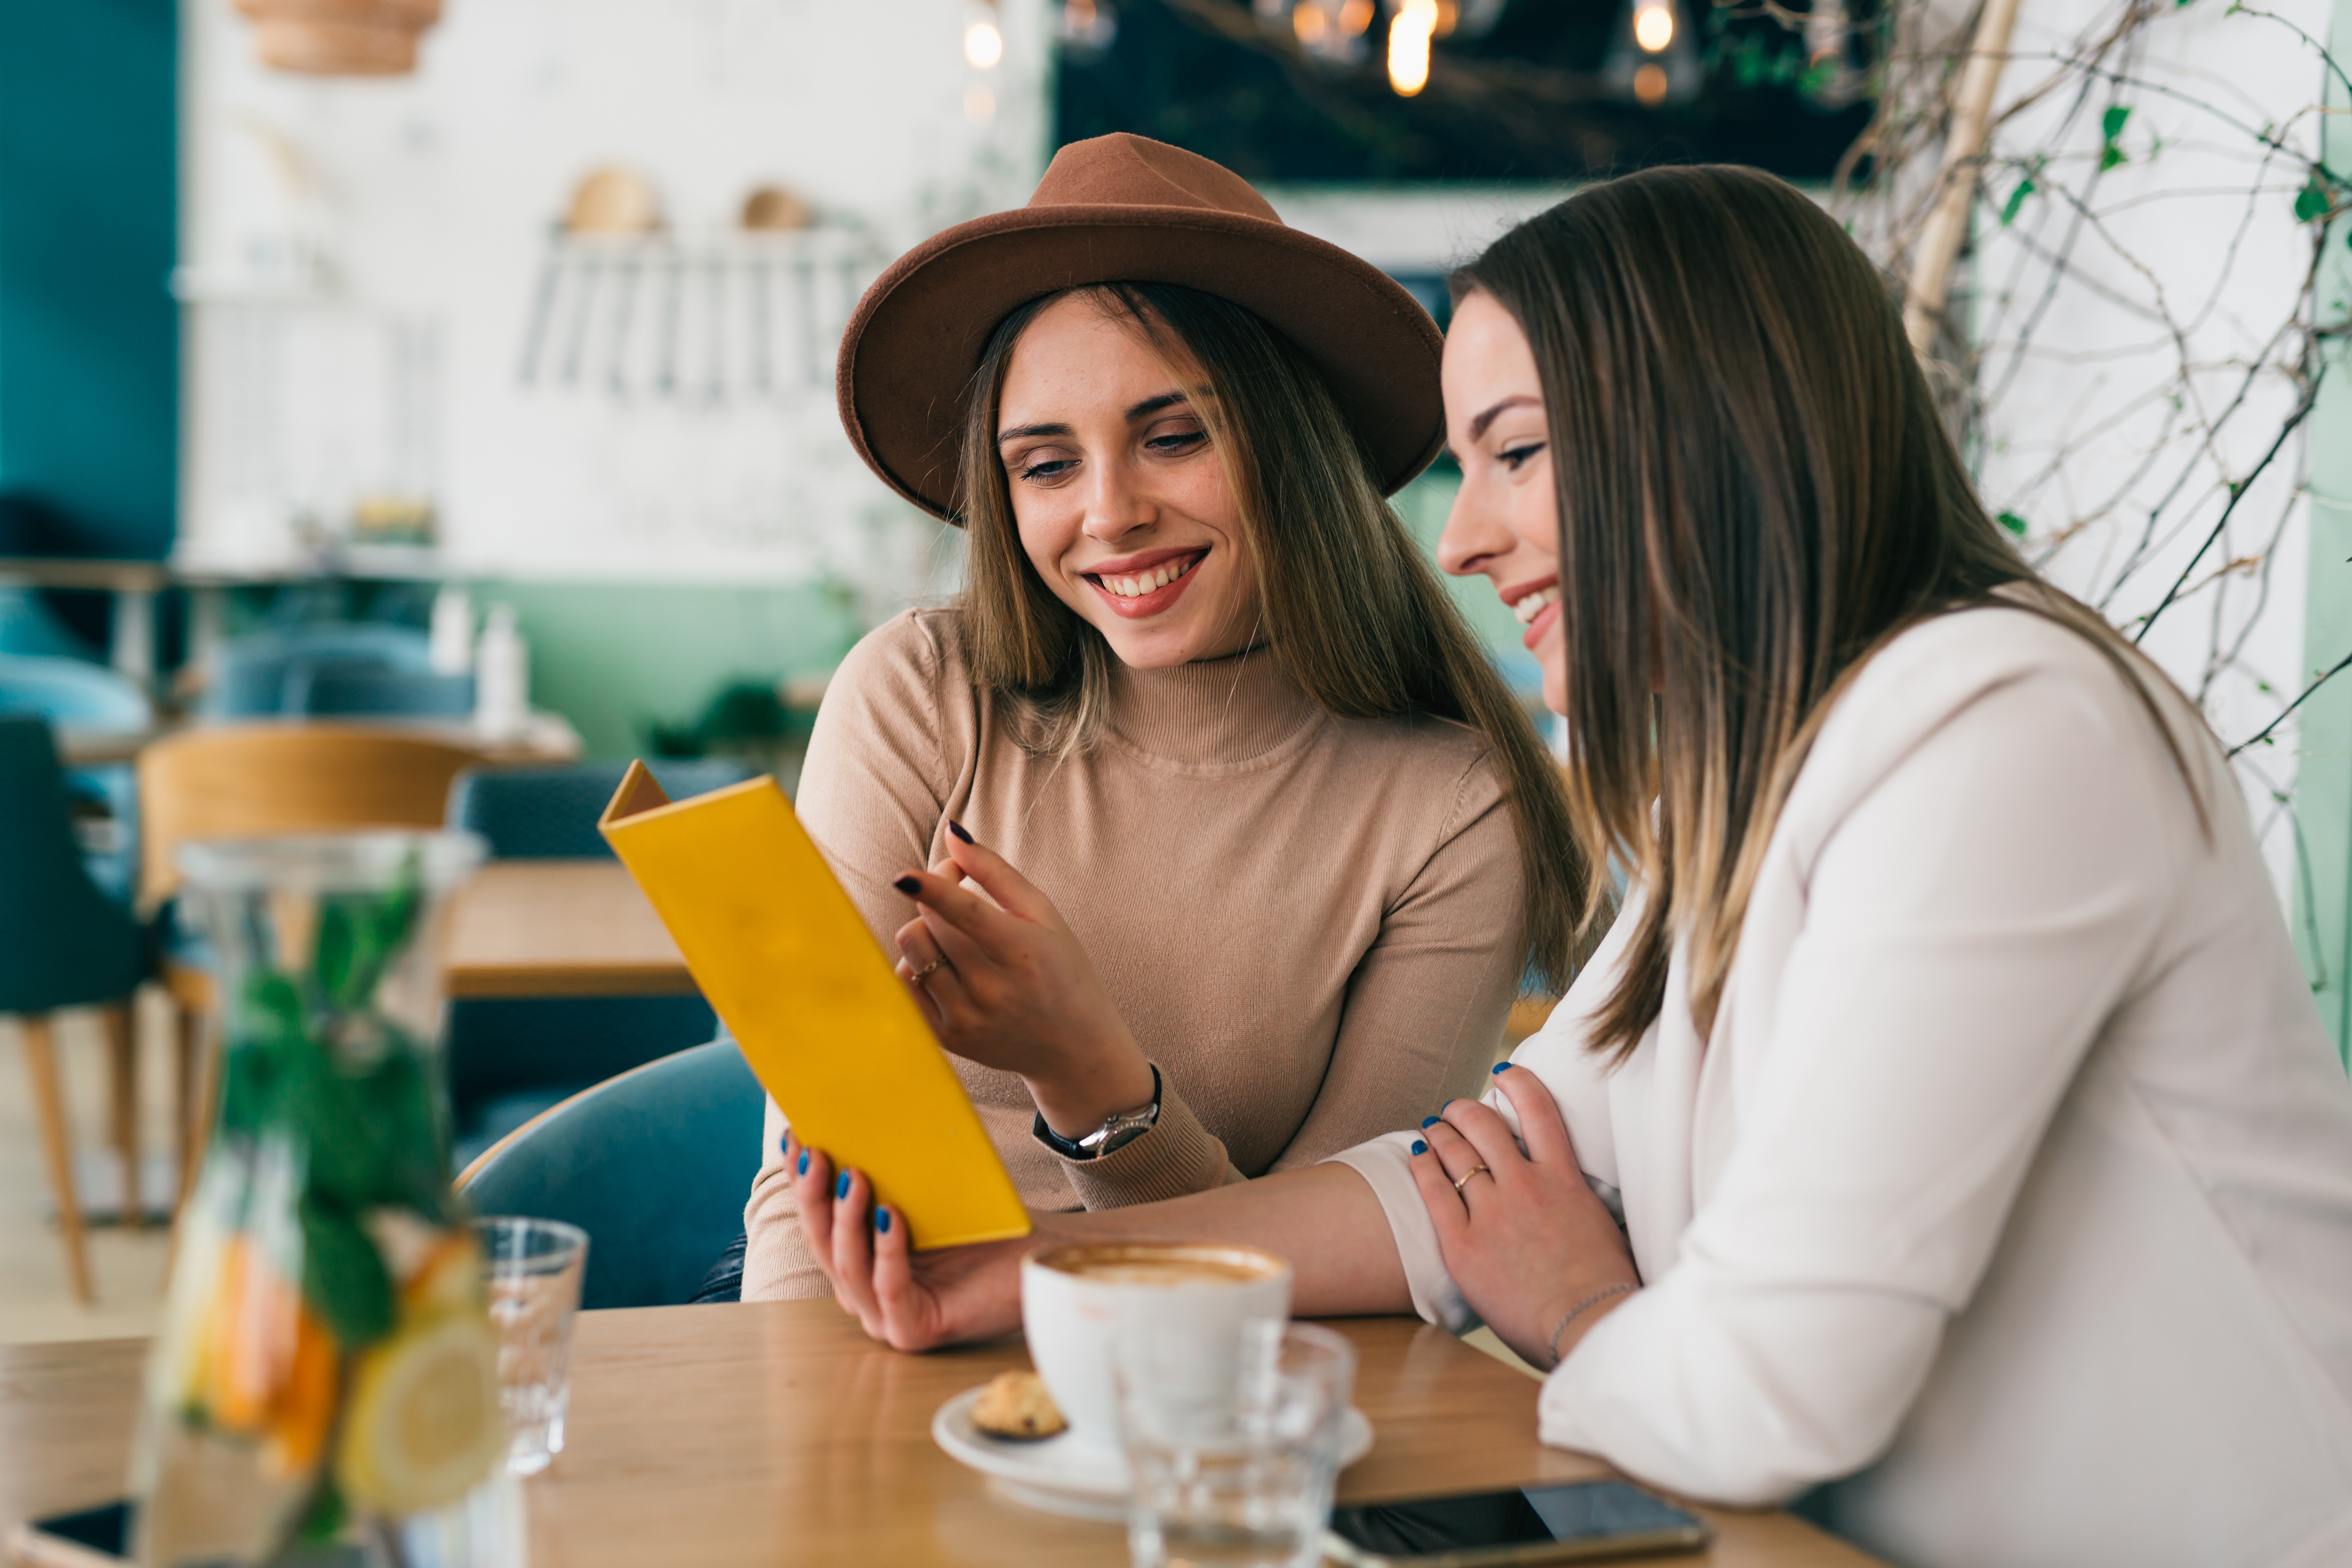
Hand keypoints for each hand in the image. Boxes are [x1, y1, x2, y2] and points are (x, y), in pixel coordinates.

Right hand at [783, 1128, 1062, 1348]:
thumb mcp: (927, 1196)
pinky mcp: (913, 1331)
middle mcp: (865, 1292)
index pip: (820, 1221)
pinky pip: (889, 1289)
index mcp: (862, 1260)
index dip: (803, 1182)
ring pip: (848, 1267)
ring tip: (855, 1176)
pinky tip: (889, 1216)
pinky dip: (886, 1251)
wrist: (1041, 1258)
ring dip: (846, 1219)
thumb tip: (854, 1120)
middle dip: (813, 1197)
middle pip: (823, 1244)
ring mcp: (886, 1316)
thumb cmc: (986, 1228)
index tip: (794, 1138)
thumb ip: (890, 1176)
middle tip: (814, 1153)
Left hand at [888, 823, 1155, 1138]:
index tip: (904, 876)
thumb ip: (996, 872)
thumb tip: (951, 833)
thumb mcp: (1044, 914)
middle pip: (931, 924)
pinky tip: (945, 966)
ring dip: (924, 931)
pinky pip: (904, 984)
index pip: (967, 915)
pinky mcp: (947, 1038)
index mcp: (1023, 953)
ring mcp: (966, 1018)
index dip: (933, 890)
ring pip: (912, 952)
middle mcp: (992, 991)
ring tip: (953, 936)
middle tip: (958, 894)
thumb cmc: (1062, 970)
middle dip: (935, 898)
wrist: (1073, 1047)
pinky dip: (916, 965)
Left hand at [1410, 1064, 1639, 1369]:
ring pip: (1453, 1151)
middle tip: (1454, 1111)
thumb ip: (1578, 1202)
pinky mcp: (1463, 1244)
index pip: (1538, 1110)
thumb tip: (1572, 1198)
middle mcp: (1525, 1185)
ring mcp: (1492, 1212)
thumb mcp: (1602, 1228)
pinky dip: (1422, 1166)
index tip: (1502, 1074)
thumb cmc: (1603, 1288)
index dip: (1516, 1082)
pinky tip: (1416, 1157)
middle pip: (1483, 1123)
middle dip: (1463, 1110)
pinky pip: (1433, 1191)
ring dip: (1438, 1132)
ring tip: (1431, 1129)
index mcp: (1564, 1179)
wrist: (1587, 1324)